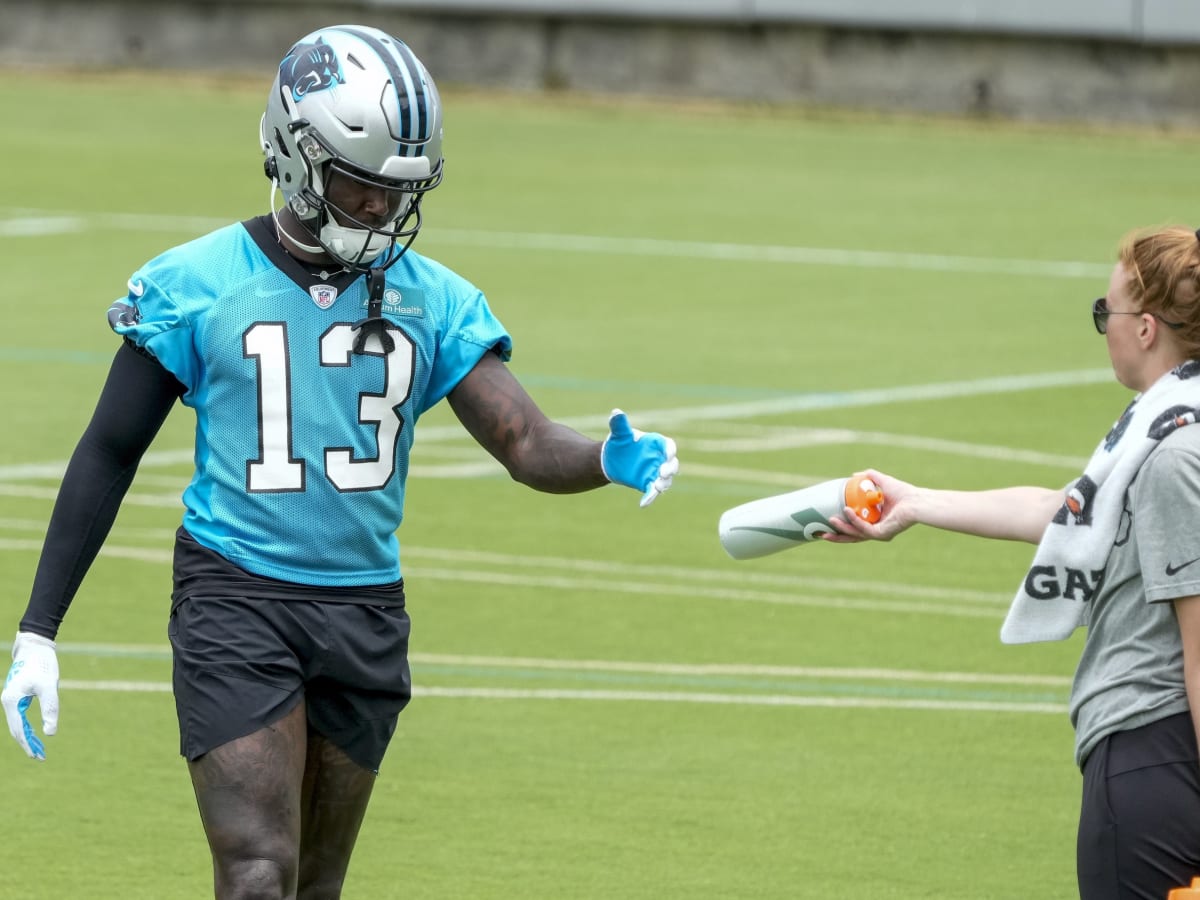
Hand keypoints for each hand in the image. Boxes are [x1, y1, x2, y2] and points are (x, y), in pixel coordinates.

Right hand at [1, 632, 58, 759]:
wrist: (35, 646)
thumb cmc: (42, 664)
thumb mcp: (49, 686)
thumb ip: (50, 709)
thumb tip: (50, 733)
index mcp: (12, 701)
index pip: (18, 730)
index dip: (28, 744)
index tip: (38, 756)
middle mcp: (8, 701)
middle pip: (16, 729)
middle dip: (28, 744)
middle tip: (41, 757)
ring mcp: (11, 698)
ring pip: (18, 723)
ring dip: (27, 736)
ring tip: (40, 748)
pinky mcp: (17, 695)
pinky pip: (20, 716)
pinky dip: (27, 726)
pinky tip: (35, 732)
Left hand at [600, 409, 678, 506]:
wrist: (612, 459)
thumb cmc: (620, 442)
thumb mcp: (619, 432)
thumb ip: (619, 423)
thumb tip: (615, 412)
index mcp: (657, 444)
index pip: (669, 446)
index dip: (670, 450)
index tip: (668, 454)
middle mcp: (660, 459)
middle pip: (673, 464)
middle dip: (671, 469)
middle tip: (663, 472)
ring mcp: (655, 472)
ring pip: (666, 480)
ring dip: (664, 484)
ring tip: (657, 487)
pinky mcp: (648, 483)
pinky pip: (652, 492)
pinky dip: (650, 497)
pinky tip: (643, 503)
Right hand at [822, 469, 916, 542]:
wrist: (916, 500)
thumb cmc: (904, 492)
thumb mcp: (882, 481)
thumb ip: (869, 477)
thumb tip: (854, 476)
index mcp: (874, 522)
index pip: (854, 528)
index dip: (840, 526)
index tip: (826, 522)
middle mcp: (875, 531)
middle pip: (851, 536)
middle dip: (836, 536)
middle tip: (820, 534)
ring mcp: (878, 534)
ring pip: (855, 534)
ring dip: (842, 528)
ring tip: (830, 520)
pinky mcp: (882, 534)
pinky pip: (865, 529)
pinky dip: (854, 521)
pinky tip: (847, 512)